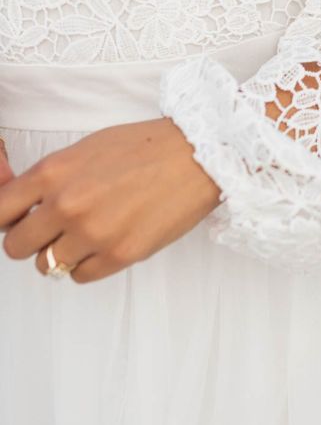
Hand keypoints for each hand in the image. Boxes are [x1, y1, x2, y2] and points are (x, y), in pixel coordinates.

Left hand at [0, 118, 221, 283]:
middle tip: (52, 231)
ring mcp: (92, 233)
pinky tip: (107, 243)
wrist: (197, 156)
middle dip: (31, 240)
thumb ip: (51, 179)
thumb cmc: (145, 147)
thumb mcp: (86, 150)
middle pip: (16, 246)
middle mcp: (67, 204)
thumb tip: (26, 208)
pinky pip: (80, 277)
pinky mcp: (120, 256)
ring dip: (62, 253)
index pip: (0, 212)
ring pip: (48, 266)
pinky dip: (88, 265)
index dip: (6, 220)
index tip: (18, 221)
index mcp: (53, 172)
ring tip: (88, 234)